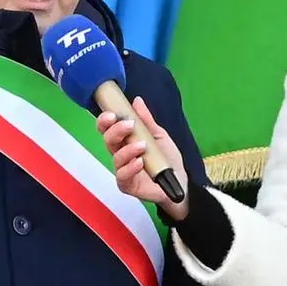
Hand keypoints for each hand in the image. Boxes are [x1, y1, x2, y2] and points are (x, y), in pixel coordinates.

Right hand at [99, 101, 189, 220]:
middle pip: (108, 140)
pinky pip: (123, 175)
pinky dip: (130, 167)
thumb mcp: (159, 135)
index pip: (108, 128)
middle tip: (129, 125)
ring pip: (116, 157)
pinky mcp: (127, 185)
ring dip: (128, 149)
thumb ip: (147, 120)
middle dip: (115, 131)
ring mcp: (123, 169)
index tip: (112, 114)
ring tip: (143, 146)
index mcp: (125, 140)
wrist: (181, 181)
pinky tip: (140, 162)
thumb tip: (137, 101)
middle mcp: (121, 153)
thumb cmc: (167, 158)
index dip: (106, 121)